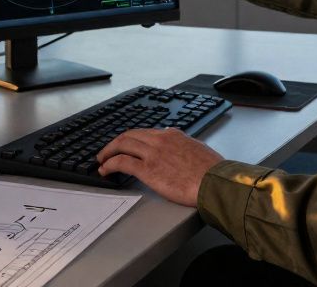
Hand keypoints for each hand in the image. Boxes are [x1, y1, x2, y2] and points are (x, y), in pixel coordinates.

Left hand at [96, 128, 223, 206]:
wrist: (215, 182)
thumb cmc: (212, 172)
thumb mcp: (198, 150)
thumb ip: (185, 146)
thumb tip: (180, 146)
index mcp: (173, 135)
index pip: (146, 133)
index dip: (133, 139)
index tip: (127, 145)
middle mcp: (160, 140)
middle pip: (129, 135)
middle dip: (115, 142)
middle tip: (107, 151)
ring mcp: (152, 153)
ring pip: (122, 145)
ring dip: (108, 152)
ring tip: (102, 160)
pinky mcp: (147, 169)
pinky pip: (121, 162)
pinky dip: (109, 164)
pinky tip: (105, 170)